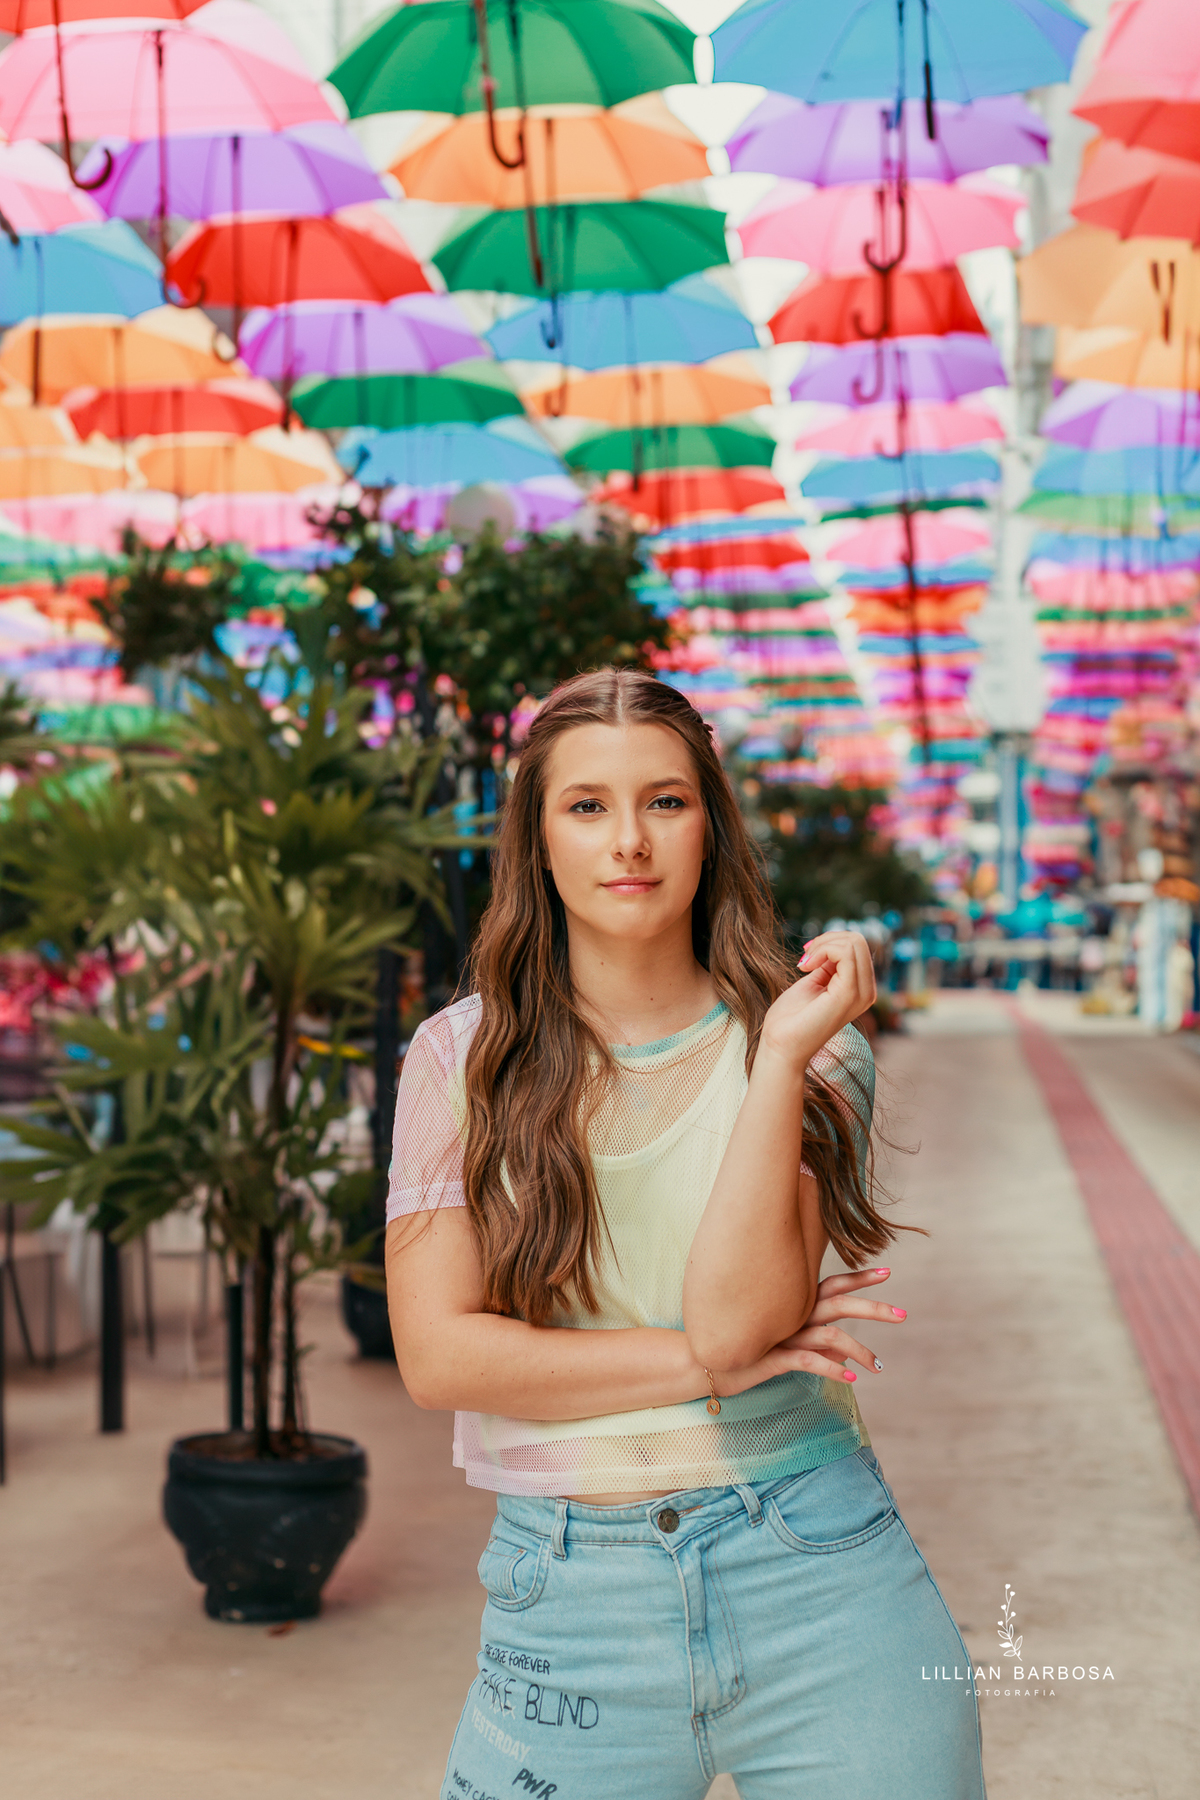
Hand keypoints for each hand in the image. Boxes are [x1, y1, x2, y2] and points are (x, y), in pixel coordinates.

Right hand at [715, 1267, 904, 1394]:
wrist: (705, 1363)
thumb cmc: (746, 1350)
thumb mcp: (785, 1344)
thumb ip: (815, 1343)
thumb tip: (844, 1351)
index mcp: (795, 1305)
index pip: (833, 1285)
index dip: (859, 1278)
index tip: (886, 1271)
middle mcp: (793, 1314)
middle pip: (839, 1303)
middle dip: (873, 1308)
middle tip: (903, 1313)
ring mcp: (784, 1334)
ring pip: (831, 1335)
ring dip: (860, 1351)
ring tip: (879, 1368)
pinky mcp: (775, 1357)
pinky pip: (809, 1361)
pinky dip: (832, 1369)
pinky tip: (851, 1379)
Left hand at [759, 929, 876, 1068]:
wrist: (780, 1045)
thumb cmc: (791, 1017)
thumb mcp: (815, 982)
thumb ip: (829, 966)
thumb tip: (836, 943)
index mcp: (861, 990)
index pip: (859, 947)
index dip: (830, 942)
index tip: (807, 956)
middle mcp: (867, 992)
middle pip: (859, 940)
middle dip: (827, 939)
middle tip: (805, 956)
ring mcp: (862, 994)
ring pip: (855, 942)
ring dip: (823, 944)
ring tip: (805, 962)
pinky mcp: (849, 993)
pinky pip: (846, 952)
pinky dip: (822, 950)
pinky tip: (805, 967)